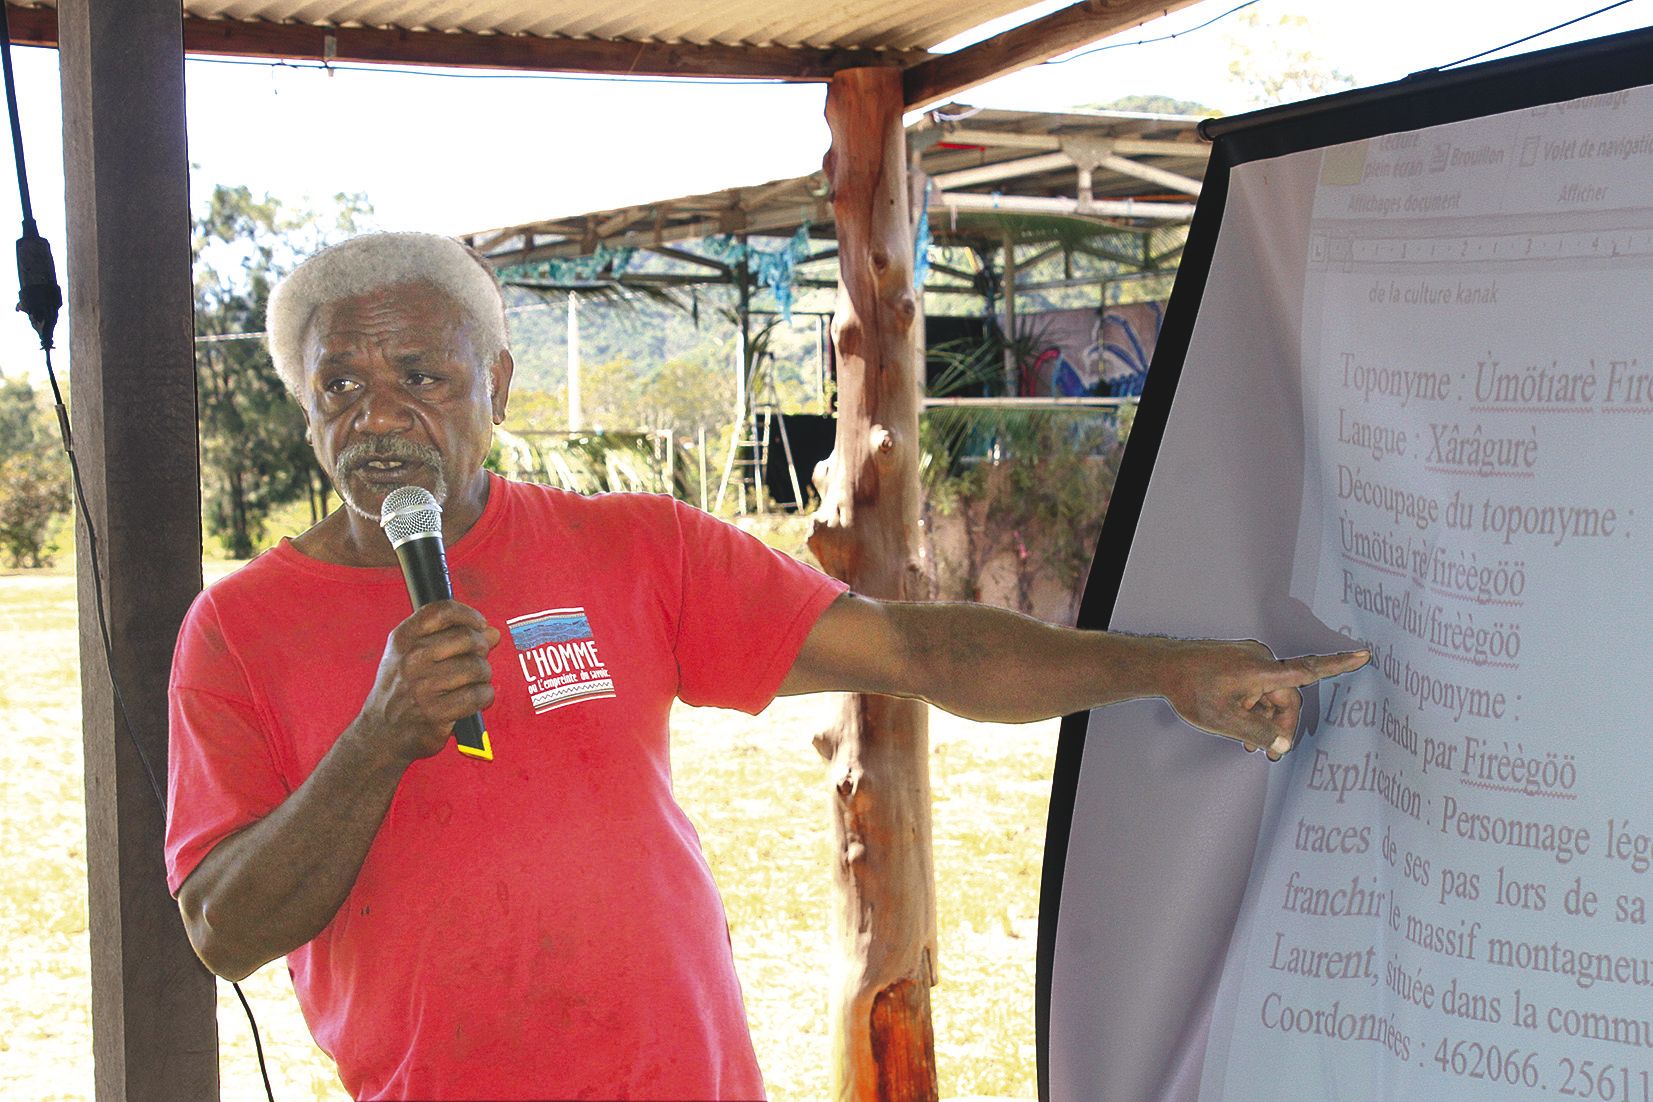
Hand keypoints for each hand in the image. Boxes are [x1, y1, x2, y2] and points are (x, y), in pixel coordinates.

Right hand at [356, 600, 500, 765]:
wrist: (381, 732)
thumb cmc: (402, 690)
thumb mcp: (413, 655)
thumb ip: (451, 638)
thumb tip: (491, 632)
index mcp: (403, 639)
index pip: (443, 611)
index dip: (469, 615)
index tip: (479, 624)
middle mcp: (411, 659)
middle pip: (467, 638)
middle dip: (481, 648)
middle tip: (477, 658)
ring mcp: (422, 687)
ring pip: (477, 667)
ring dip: (483, 674)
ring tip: (474, 680)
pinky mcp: (436, 712)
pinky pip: (478, 695)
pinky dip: (484, 696)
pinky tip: (476, 697)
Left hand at [1159, 639, 1369, 760]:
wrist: (1164, 668)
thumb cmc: (1192, 691)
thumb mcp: (1227, 721)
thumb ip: (1260, 733)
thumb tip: (1283, 744)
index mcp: (1262, 671)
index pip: (1308, 669)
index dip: (1338, 665)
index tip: (1363, 655)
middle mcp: (1261, 660)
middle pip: (1287, 697)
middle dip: (1280, 725)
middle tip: (1268, 753)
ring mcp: (1250, 659)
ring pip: (1272, 695)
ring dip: (1265, 718)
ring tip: (1249, 743)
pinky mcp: (1242, 661)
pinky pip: (1259, 686)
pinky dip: (1256, 706)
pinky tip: (1243, 725)